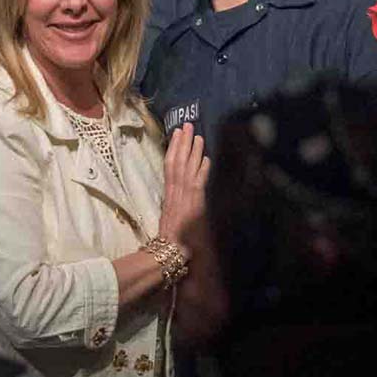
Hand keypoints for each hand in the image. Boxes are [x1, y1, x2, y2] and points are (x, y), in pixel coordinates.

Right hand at [158, 123, 209, 255]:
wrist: (171, 251)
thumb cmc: (171, 238)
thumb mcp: (170, 215)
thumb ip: (174, 202)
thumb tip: (178, 192)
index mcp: (169, 193)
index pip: (169, 164)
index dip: (173, 147)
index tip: (176, 132)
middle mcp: (175, 191)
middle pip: (178, 161)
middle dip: (183, 142)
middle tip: (187, 125)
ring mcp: (184, 196)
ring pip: (188, 168)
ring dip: (193, 151)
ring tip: (198, 136)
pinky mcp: (194, 204)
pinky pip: (198, 182)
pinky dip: (202, 170)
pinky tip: (207, 159)